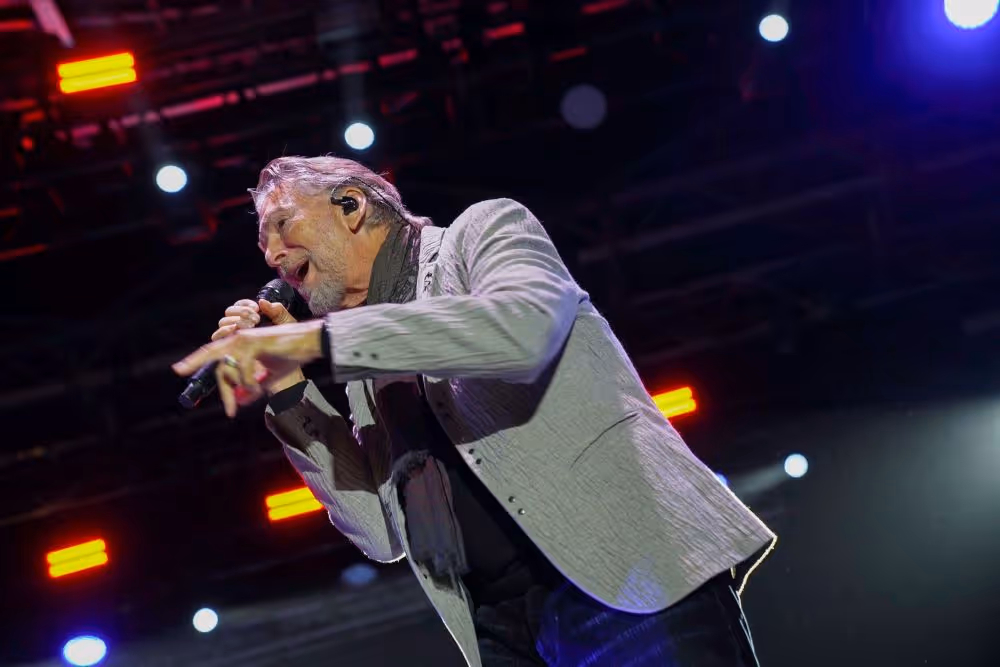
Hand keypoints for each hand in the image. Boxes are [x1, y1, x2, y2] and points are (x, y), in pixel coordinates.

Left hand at [191, 300, 318, 415]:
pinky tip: (260, 386)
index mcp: (239, 344)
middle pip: (218, 368)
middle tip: (231, 412)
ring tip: (258, 391)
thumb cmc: (292, 355)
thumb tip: (240, 401)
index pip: (219, 364)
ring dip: (242, 386)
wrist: (309, 342)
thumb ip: (254, 386)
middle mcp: (238, 340)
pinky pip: (242, 369)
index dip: (223, 388)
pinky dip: (250, 382)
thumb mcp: (270, 375)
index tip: (229, 409)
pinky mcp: (253, 344)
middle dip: (225, 392)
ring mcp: (244, 340)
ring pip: (228, 370)